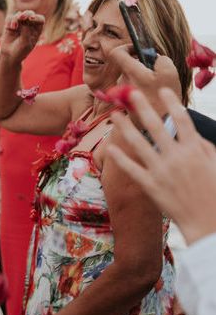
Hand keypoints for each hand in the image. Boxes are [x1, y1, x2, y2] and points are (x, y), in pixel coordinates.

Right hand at [0, 11, 44, 62]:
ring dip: (16, 19)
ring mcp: (20, 23)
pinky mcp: (11, 23)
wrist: (9, 55)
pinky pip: (10, 17)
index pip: (40, 19)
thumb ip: (26, 31)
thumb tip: (22, 19)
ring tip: (13, 27)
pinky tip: (10, 28)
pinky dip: (10, 21)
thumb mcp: (25, 43)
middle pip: (30, 14)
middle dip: (26, 14)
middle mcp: (29, 25)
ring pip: (19, 14)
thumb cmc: (20, 51)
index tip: (31, 19)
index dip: (37, 18)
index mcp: (37, 30)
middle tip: (21, 17)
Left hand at [106, 88, 215, 244]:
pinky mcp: (150, 185)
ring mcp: (161, 171)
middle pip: (156, 126)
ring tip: (114, 114)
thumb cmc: (215, 194)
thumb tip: (192, 132)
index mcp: (195, 151)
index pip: (182, 120)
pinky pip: (131, 168)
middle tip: (130, 93)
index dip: (172, 103)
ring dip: (124, 127)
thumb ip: (204, 148)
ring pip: (138, 143)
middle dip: (142, 107)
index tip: (162, 90)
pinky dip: (119, 157)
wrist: (208, 224)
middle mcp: (176, 157)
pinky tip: (110, 146)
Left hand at [108, 46, 181, 115]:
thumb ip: (161, 59)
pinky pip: (131, 89)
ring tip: (156, 86)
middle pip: (126, 66)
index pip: (116, 53)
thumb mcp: (170, 73)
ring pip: (130, 78)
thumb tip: (155, 57)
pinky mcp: (124, 102)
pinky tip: (152, 95)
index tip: (137, 50)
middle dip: (140, 65)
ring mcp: (122, 93)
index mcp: (131, 72)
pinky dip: (141, 88)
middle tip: (155, 71)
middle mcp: (122, 81)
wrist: (160, 124)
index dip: (126, 48)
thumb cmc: (165, 98)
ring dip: (141, 78)